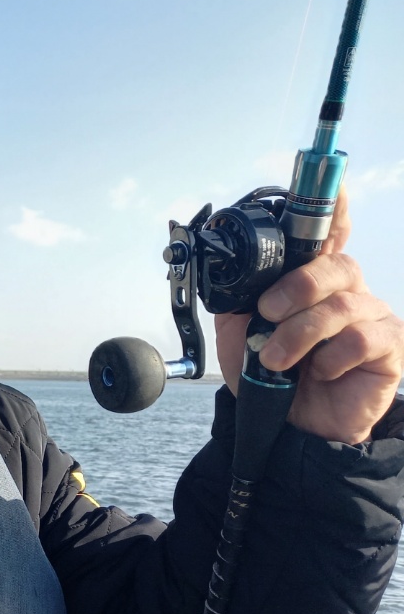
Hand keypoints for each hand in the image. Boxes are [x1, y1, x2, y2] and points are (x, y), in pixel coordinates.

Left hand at [215, 186, 403, 443]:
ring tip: (276, 359)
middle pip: (335, 264)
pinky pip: (364, 337)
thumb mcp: (239, 331)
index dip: (333, 209)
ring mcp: (371, 317)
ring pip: (341, 305)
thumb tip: (226, 267)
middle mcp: (346, 291)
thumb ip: (240, 297)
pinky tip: (321, 371)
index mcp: (311, 280)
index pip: (328, 235)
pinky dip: (332, 356)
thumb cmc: (269, 375)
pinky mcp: (388, 348)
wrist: (284, 427)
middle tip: (267, 315)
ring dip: (299, 333)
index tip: (334, 186)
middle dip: (294, 287)